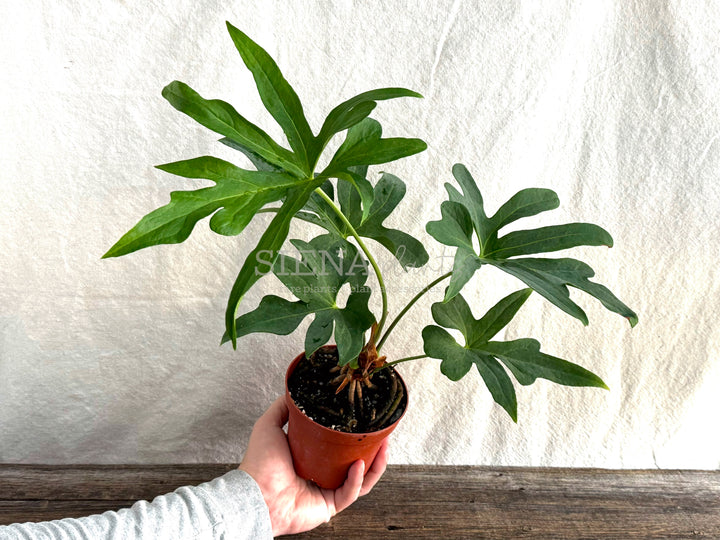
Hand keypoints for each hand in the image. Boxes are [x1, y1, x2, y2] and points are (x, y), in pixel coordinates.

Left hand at [239, 397, 388, 536]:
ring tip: (382, 448)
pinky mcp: (329, 506)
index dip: (354, 434)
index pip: (339, 445)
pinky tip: (359, 464)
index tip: (366, 420)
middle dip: (373, 449)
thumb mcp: (269, 426)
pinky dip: (357, 479)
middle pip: (356, 462)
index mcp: (310, 457)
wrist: (256, 494)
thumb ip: (282, 408)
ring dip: (374, 465)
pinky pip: (350, 493)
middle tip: (384, 434)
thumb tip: (292, 391)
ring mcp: (326, 491)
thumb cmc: (259, 464)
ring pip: (360, 479)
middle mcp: (321, 474)